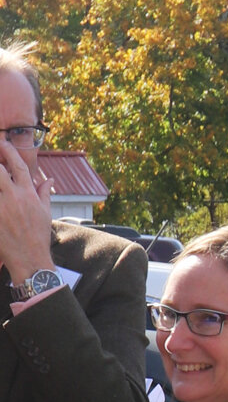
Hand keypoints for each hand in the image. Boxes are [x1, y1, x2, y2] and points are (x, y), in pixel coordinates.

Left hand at [0, 139, 54, 284]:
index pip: (19, 165)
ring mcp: (2, 208)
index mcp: (28, 194)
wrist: (30, 259)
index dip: (9, 151)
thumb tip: (48, 178)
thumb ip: (44, 193)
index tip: (2, 142)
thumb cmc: (38, 236)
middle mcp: (15, 198)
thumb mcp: (45, 213)